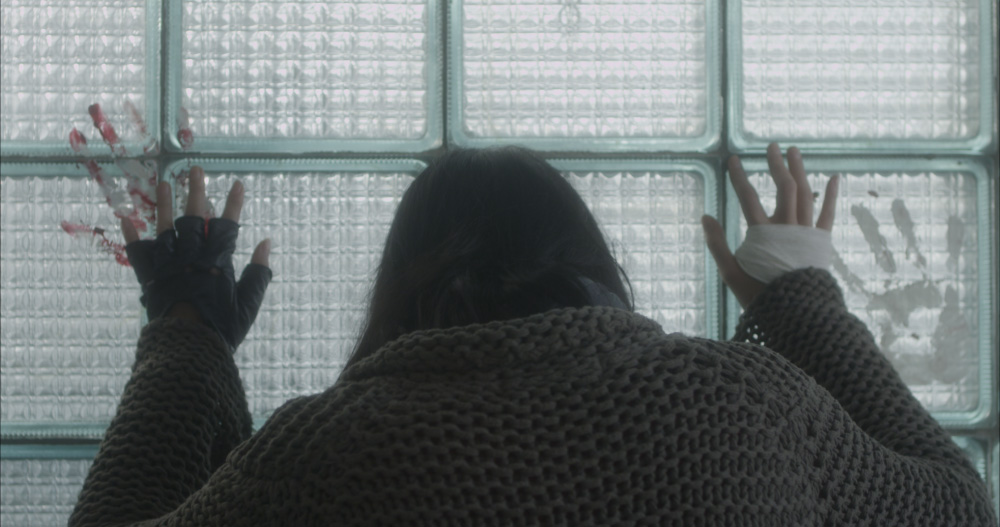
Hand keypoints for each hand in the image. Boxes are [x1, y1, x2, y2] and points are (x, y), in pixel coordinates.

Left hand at [121, 166, 271, 350]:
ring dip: (164, 203)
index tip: (238, 183)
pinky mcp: (149, 278)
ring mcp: (167, 265)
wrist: (185, 349)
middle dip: (195, 191)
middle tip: (195, 169)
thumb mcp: (248, 304)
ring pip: (164, 227)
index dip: (233, 203)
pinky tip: (125, 217)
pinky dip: (131, 235)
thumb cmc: (221, 328)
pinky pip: (138, 253)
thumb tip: (266, 243)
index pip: (227, 225)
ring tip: (164, 181)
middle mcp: (190, 257)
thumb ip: (259, 273)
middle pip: (193, 217)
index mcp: (216, 263)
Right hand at [702, 143, 838, 307]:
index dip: (738, 176)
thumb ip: (716, 244)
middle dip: (776, 164)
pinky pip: (828, 215)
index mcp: (763, 233)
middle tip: (771, 147)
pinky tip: (834, 178)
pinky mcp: (821, 242)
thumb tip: (705, 217)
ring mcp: (807, 233)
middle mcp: (788, 227)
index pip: (748, 196)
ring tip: (794, 152)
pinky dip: (832, 195)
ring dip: (800, 171)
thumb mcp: (732, 273)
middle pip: (784, 187)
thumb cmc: (760, 296)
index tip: (732, 159)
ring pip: (806, 194)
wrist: (796, 315)